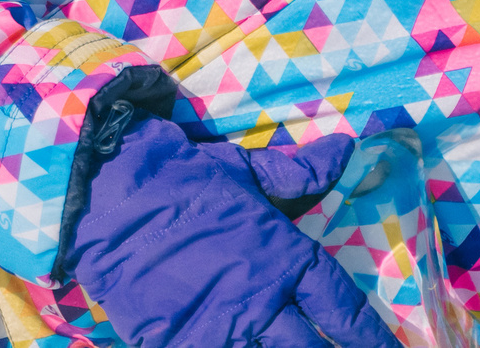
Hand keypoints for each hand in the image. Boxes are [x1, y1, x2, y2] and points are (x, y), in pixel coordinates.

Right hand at [68, 120, 400, 347]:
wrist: (109, 199)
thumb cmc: (181, 180)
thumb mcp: (244, 171)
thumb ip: (299, 172)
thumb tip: (347, 151)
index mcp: (282, 258)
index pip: (341, 308)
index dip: (369, 335)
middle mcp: (259, 303)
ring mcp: (217, 331)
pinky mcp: (177, 346)